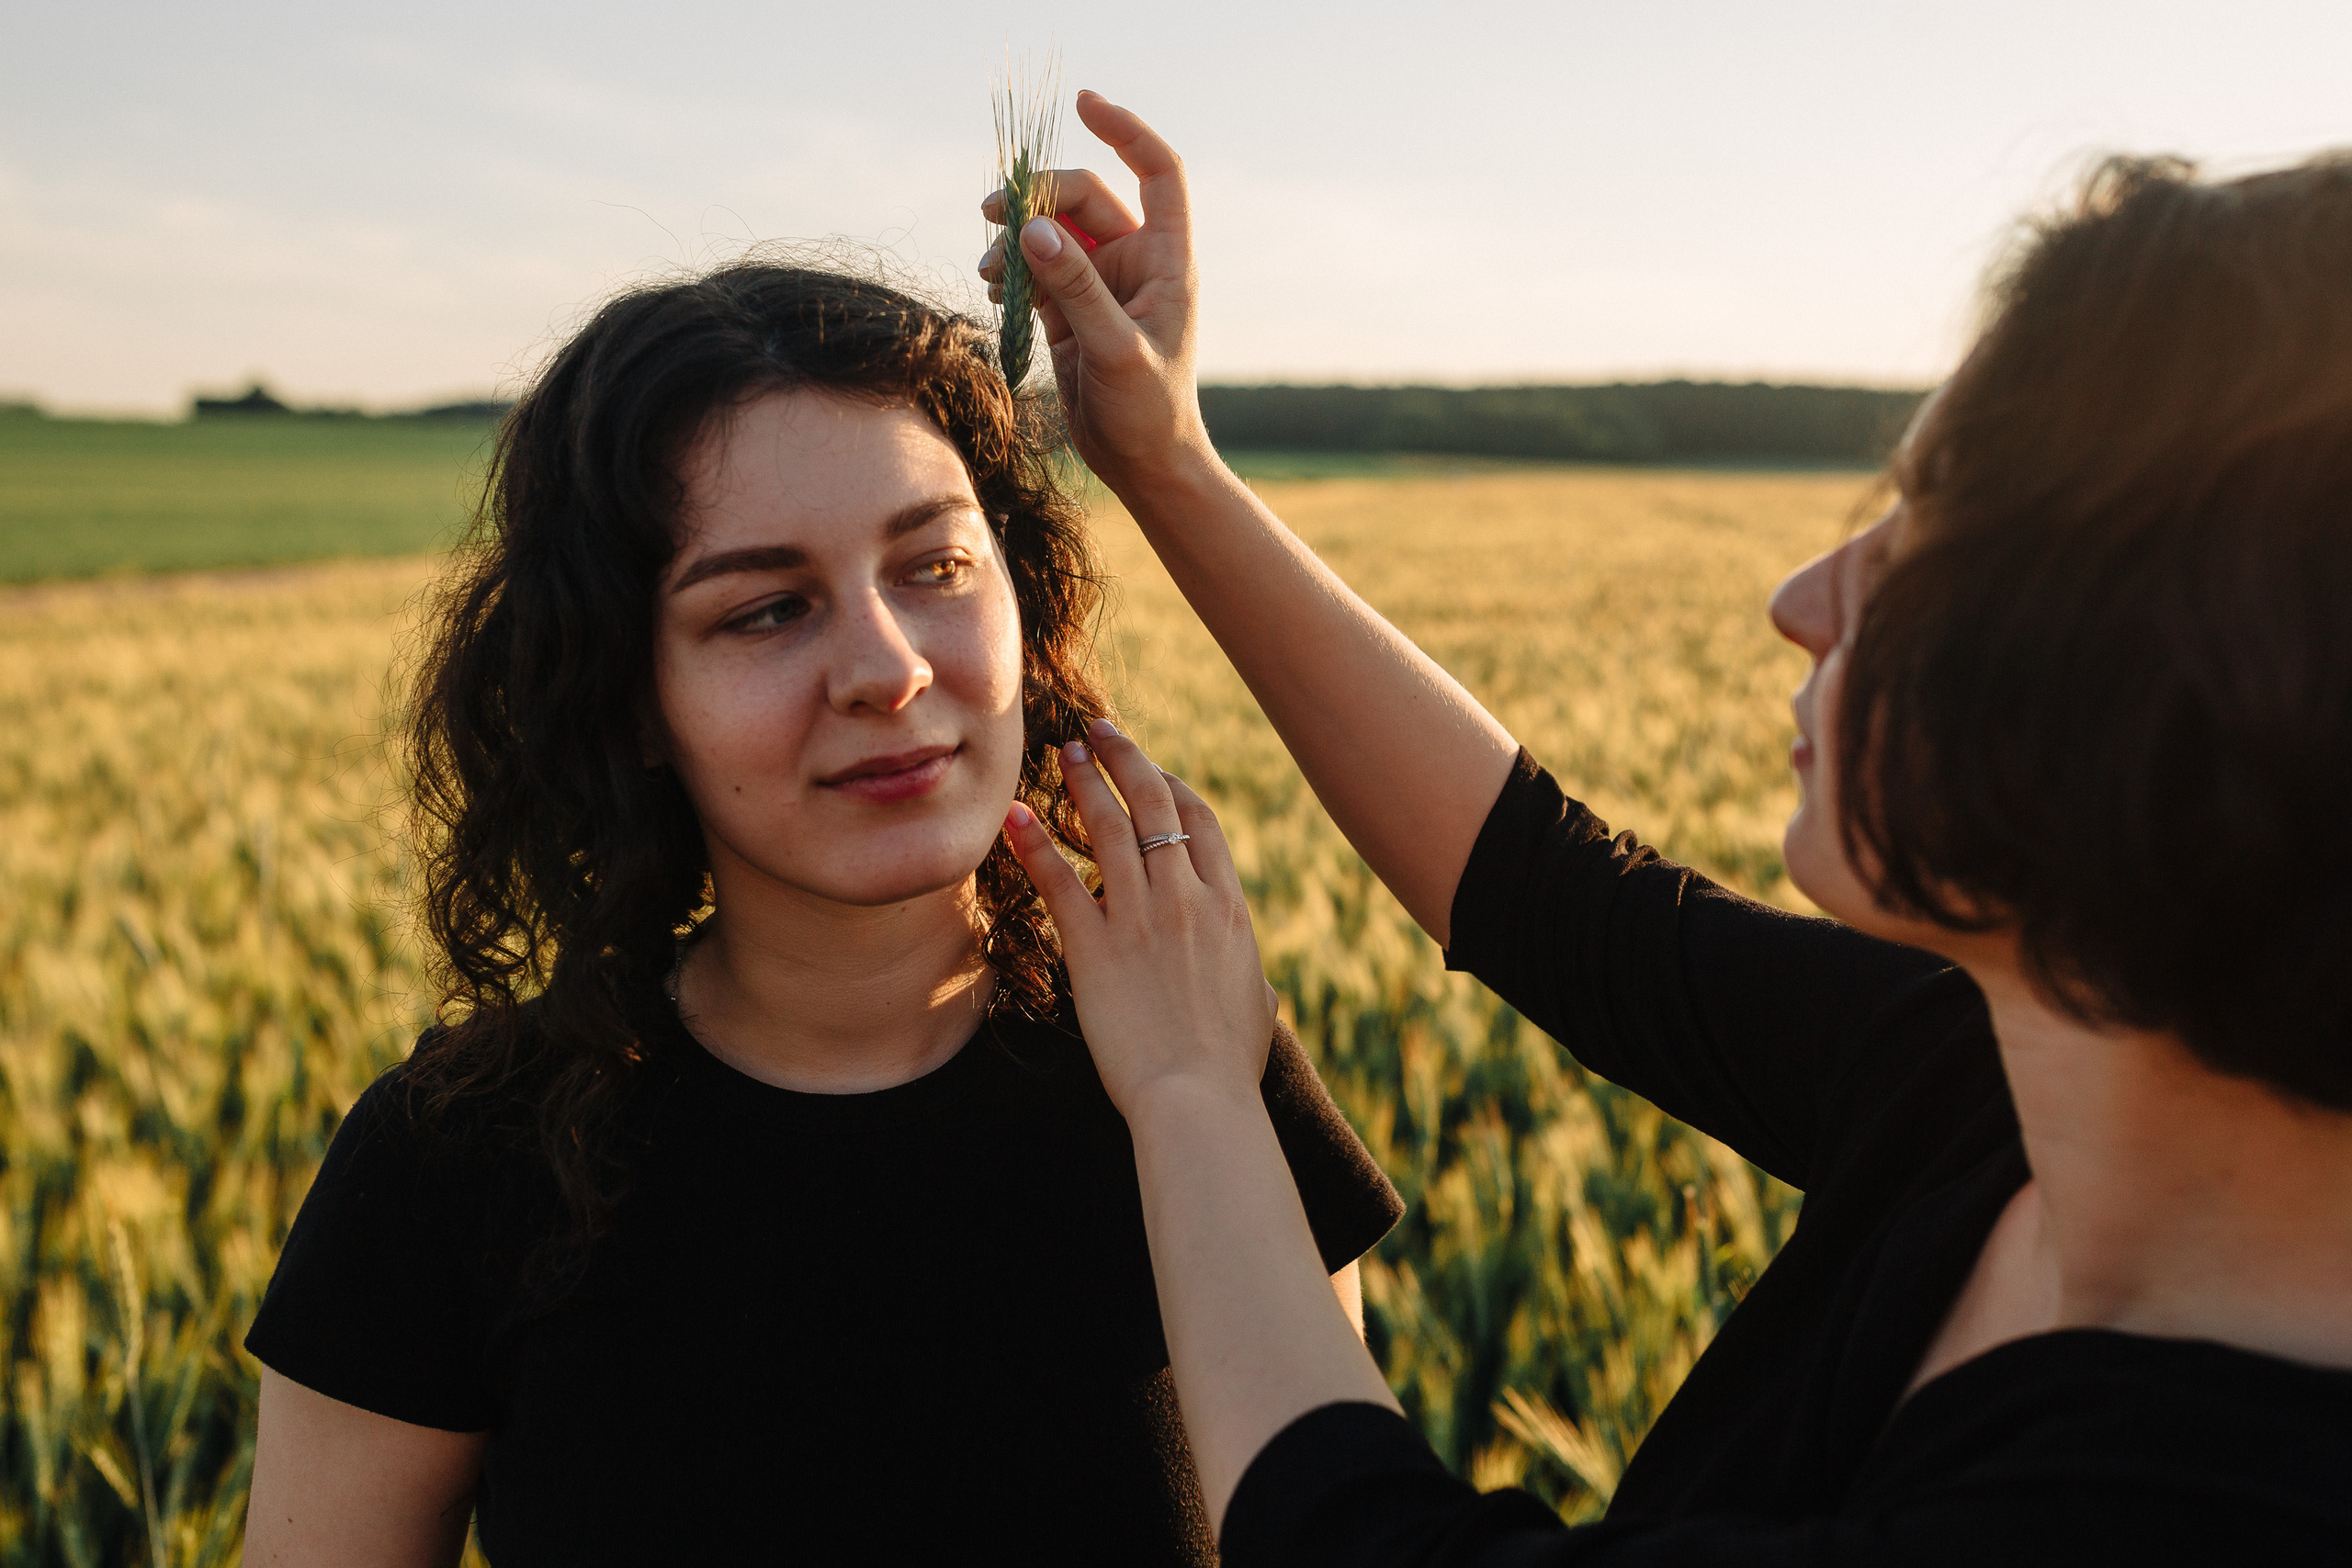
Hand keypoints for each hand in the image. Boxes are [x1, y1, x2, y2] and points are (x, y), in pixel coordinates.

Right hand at [979, 92, 1214, 490]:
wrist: (1141, 464)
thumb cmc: (1148, 412)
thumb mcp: (1115, 350)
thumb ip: (1075, 289)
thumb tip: (1031, 230)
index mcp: (1166, 259)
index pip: (1157, 171)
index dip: (1126, 130)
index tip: (1084, 104)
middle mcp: (1136, 262)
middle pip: (1084, 197)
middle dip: (1038, 199)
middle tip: (991, 217)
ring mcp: (1101, 283)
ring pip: (1052, 232)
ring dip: (1015, 238)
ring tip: (987, 269)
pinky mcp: (1071, 309)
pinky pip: (1035, 269)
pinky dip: (1011, 270)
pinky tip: (992, 291)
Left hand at [1000, 718, 1276, 1119]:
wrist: (1198, 1098)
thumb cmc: (1229, 1064)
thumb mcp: (1255, 1002)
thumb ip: (1247, 973)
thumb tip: (1255, 980)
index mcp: (1227, 907)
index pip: (1199, 820)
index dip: (1171, 783)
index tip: (1149, 767)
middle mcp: (1185, 899)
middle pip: (1154, 804)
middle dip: (1125, 758)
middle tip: (1097, 730)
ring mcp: (1140, 918)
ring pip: (1109, 826)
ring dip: (1083, 782)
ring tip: (1061, 751)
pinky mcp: (1095, 947)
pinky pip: (1059, 881)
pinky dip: (1034, 842)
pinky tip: (1014, 815)